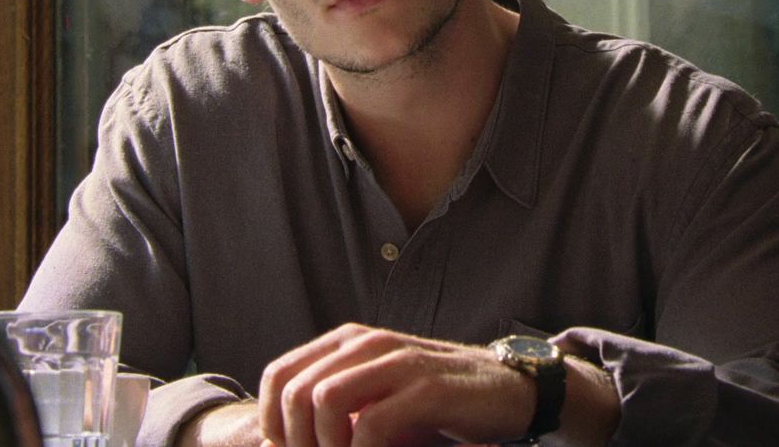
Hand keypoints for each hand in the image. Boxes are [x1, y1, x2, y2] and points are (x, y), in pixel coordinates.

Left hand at [255, 323, 534, 446]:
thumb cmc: (434, 404)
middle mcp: (366, 344)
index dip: (271, 423)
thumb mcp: (377, 398)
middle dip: (297, 442)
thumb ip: (334, 411)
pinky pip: (372, 425)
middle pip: (294, 392)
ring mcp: (398, 362)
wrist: (507, 392)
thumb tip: (274, 444)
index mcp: (347, 342)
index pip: (277, 376)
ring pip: (325, 400)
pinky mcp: (428, 388)